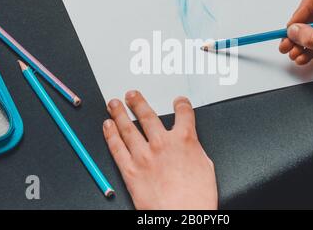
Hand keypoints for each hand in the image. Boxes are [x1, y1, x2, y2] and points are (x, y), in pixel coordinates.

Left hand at [102, 91, 217, 209]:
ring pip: (128, 128)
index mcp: (184, 140)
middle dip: (138, 102)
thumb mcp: (206, 167)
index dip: (181, 104)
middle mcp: (162, 143)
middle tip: (132, 95)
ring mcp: (144, 156)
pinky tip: (107, 126)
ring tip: (114, 104)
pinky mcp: (130, 170)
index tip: (178, 101)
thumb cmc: (197, 198)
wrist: (182, 216)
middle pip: (148, 115)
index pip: (183, 113)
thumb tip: (190, 146)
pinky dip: (110, 135)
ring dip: (119, 113)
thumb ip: (194, 151)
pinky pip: (116, 148)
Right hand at [279, 0, 312, 91]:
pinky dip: (306, 52)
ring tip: (292, 53)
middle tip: (285, 43)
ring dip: (298, 44)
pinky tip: (302, 58)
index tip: (291, 28)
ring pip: (310, 32)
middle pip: (309, 17)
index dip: (301, 12)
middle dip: (296, 32)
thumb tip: (294, 31)